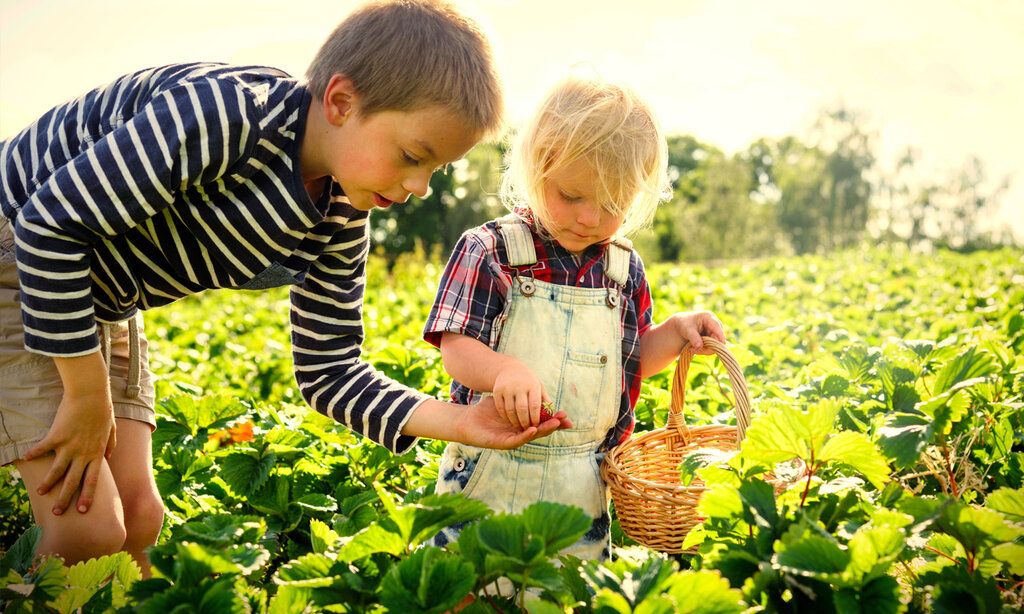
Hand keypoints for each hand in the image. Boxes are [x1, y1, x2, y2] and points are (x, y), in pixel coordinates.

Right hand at [23, 387, 115, 514]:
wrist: (91, 393)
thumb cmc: (102, 409)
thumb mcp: (111, 428)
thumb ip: (110, 444)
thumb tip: (110, 456)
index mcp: (97, 453)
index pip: (93, 480)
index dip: (88, 496)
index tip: (84, 510)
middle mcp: (83, 453)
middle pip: (73, 481)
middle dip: (65, 498)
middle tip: (57, 513)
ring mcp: (69, 445)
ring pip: (57, 470)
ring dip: (48, 483)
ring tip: (40, 493)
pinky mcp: (57, 436)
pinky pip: (43, 448)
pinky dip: (33, 453)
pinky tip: (25, 458)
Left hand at [457, 396, 572, 448]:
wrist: (469, 422)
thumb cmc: (486, 412)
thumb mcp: (506, 402)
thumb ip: (520, 398)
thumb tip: (533, 387)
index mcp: (523, 424)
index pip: (542, 422)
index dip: (554, 420)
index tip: (565, 414)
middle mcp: (520, 433)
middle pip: (541, 430)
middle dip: (554, 425)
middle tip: (565, 420)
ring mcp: (513, 439)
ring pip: (532, 436)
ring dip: (543, 430)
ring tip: (554, 424)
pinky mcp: (504, 443)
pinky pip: (518, 439)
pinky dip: (526, 435)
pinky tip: (533, 429)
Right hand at [492, 359, 551, 428]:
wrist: (510, 369)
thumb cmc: (529, 382)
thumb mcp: (539, 388)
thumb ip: (546, 402)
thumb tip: (554, 416)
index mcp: (532, 385)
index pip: (535, 404)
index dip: (535, 417)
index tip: (536, 425)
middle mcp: (519, 385)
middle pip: (522, 408)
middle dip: (525, 422)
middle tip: (527, 429)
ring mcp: (507, 388)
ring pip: (510, 410)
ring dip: (515, 421)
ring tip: (519, 427)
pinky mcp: (497, 391)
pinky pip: (501, 408)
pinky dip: (505, 416)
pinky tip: (509, 421)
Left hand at [672, 311, 726, 354]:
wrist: (681, 327)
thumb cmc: (684, 325)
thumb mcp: (687, 330)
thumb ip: (693, 337)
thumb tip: (700, 346)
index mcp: (708, 317)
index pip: (717, 327)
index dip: (720, 337)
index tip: (719, 347)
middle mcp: (715, 323)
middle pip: (718, 339)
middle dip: (707, 347)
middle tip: (692, 350)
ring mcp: (715, 331)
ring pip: (715, 345)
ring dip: (704, 349)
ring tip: (691, 348)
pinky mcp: (714, 338)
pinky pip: (712, 348)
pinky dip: (703, 350)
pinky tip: (694, 348)